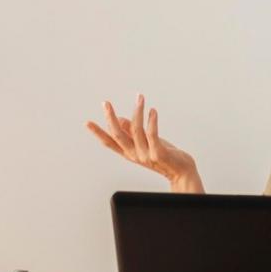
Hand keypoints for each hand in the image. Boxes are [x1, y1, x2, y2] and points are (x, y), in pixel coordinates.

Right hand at [86, 93, 200, 189]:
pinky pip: (152, 134)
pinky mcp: (158, 153)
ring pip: (136, 130)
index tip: (87, 122)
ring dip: (137, 112)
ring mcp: (146, 155)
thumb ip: (132, 132)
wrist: (182, 173)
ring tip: (140, 98)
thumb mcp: (146, 143)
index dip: (98, 133)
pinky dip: (151, 121)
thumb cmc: (165, 156)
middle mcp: (135, 155)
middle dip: (110, 118)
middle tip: (106, 103)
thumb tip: (120, 118)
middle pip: (118, 135)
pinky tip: (152, 111)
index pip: (110, 142)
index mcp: (130, 153)